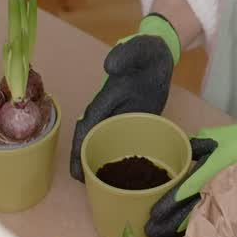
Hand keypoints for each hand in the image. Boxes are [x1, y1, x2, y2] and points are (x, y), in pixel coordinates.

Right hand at [70, 14, 180, 180]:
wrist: (159, 55)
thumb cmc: (147, 52)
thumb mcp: (140, 49)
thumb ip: (126, 53)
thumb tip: (110, 66)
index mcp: (106, 97)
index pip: (88, 125)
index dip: (80, 146)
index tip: (76, 167)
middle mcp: (110, 111)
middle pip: (91, 139)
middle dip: (83, 161)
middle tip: (84, 185)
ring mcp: (122, 118)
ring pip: (106, 143)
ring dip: (100, 162)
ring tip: (99, 188)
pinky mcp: (135, 122)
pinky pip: (125, 143)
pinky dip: (122, 159)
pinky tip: (127, 176)